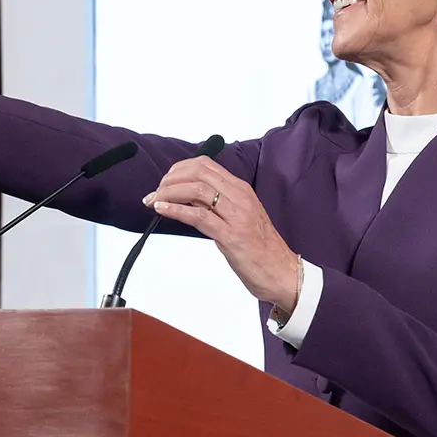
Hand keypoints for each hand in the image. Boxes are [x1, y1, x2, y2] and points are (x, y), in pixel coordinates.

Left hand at [142, 157, 300, 311]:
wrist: (282, 272)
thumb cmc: (259, 247)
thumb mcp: (238, 216)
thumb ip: (215, 203)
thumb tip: (185, 195)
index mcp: (241, 189)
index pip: (205, 164)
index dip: (179, 169)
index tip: (165, 181)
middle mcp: (239, 197)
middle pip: (198, 172)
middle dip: (170, 179)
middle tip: (155, 192)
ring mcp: (237, 215)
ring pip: (197, 190)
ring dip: (168, 193)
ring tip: (153, 201)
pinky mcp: (231, 236)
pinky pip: (199, 216)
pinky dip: (176, 210)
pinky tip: (162, 210)